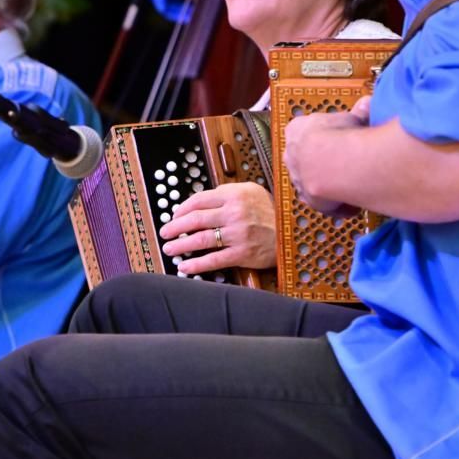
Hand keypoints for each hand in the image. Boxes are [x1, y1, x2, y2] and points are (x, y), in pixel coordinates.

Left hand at [158, 182, 276, 275]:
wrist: (293, 232)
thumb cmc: (272, 212)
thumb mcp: (252, 191)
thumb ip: (227, 193)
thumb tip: (201, 200)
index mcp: (234, 195)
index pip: (199, 200)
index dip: (181, 209)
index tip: (174, 215)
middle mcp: (234, 213)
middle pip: (195, 219)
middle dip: (175, 227)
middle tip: (165, 232)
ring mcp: (237, 234)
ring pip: (201, 239)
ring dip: (180, 245)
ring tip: (169, 248)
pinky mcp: (242, 253)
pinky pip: (214, 260)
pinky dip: (197, 265)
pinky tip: (185, 267)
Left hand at [284, 108, 368, 217]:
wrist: (331, 162)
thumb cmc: (340, 134)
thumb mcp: (352, 117)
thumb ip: (358, 113)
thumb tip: (367, 103)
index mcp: (297, 129)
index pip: (307, 133)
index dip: (326, 138)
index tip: (342, 141)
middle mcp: (292, 154)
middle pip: (308, 159)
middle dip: (325, 163)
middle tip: (348, 166)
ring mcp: (298, 178)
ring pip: (315, 182)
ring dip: (331, 186)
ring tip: (354, 187)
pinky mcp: (309, 200)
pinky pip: (325, 204)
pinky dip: (339, 206)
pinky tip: (354, 205)